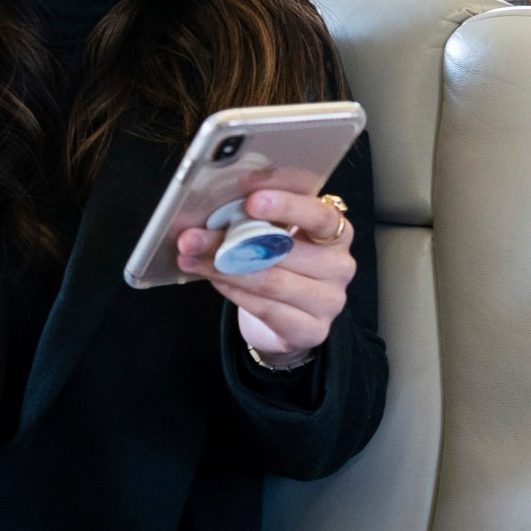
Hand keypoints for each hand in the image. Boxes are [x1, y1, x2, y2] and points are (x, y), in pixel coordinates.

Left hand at [174, 188, 356, 364]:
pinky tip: (214, 279)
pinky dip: (235, 292)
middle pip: (285, 249)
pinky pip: (267, 309)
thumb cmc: (283, 265)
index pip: (319, 216)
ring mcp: (331, 301)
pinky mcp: (314, 330)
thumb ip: (263, 220)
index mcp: (338, 232)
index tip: (250, 200)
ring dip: (223, 268)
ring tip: (190, 258)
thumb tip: (218, 205)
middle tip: (192, 236)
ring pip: (272, 281)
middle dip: (231, 240)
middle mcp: (340, 266)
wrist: (289, 318)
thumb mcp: (280, 235)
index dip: (287, 206)